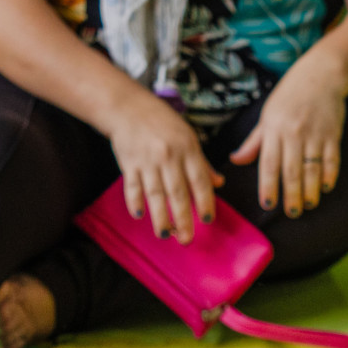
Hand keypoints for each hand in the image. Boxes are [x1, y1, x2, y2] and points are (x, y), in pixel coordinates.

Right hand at [103, 86, 220, 242]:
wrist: (129, 108)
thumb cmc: (162, 122)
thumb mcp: (188, 137)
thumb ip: (202, 162)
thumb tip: (219, 183)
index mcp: (188, 149)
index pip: (200, 180)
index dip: (205, 201)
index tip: (208, 220)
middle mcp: (169, 156)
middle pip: (178, 193)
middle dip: (184, 219)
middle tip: (187, 239)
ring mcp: (147, 161)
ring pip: (155, 194)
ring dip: (160, 217)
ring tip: (166, 234)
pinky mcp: (128, 163)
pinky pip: (132, 187)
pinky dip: (135, 202)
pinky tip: (140, 215)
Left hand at [230, 52, 347, 217]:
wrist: (321, 75)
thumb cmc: (289, 96)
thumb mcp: (267, 115)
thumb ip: (254, 141)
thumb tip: (235, 161)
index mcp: (274, 129)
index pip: (268, 163)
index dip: (268, 185)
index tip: (268, 204)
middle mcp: (294, 133)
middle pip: (291, 171)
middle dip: (291, 196)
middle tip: (291, 214)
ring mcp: (315, 134)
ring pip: (312, 169)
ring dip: (310, 191)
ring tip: (308, 206)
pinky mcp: (333, 134)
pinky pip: (331, 160)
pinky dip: (329, 176)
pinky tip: (326, 188)